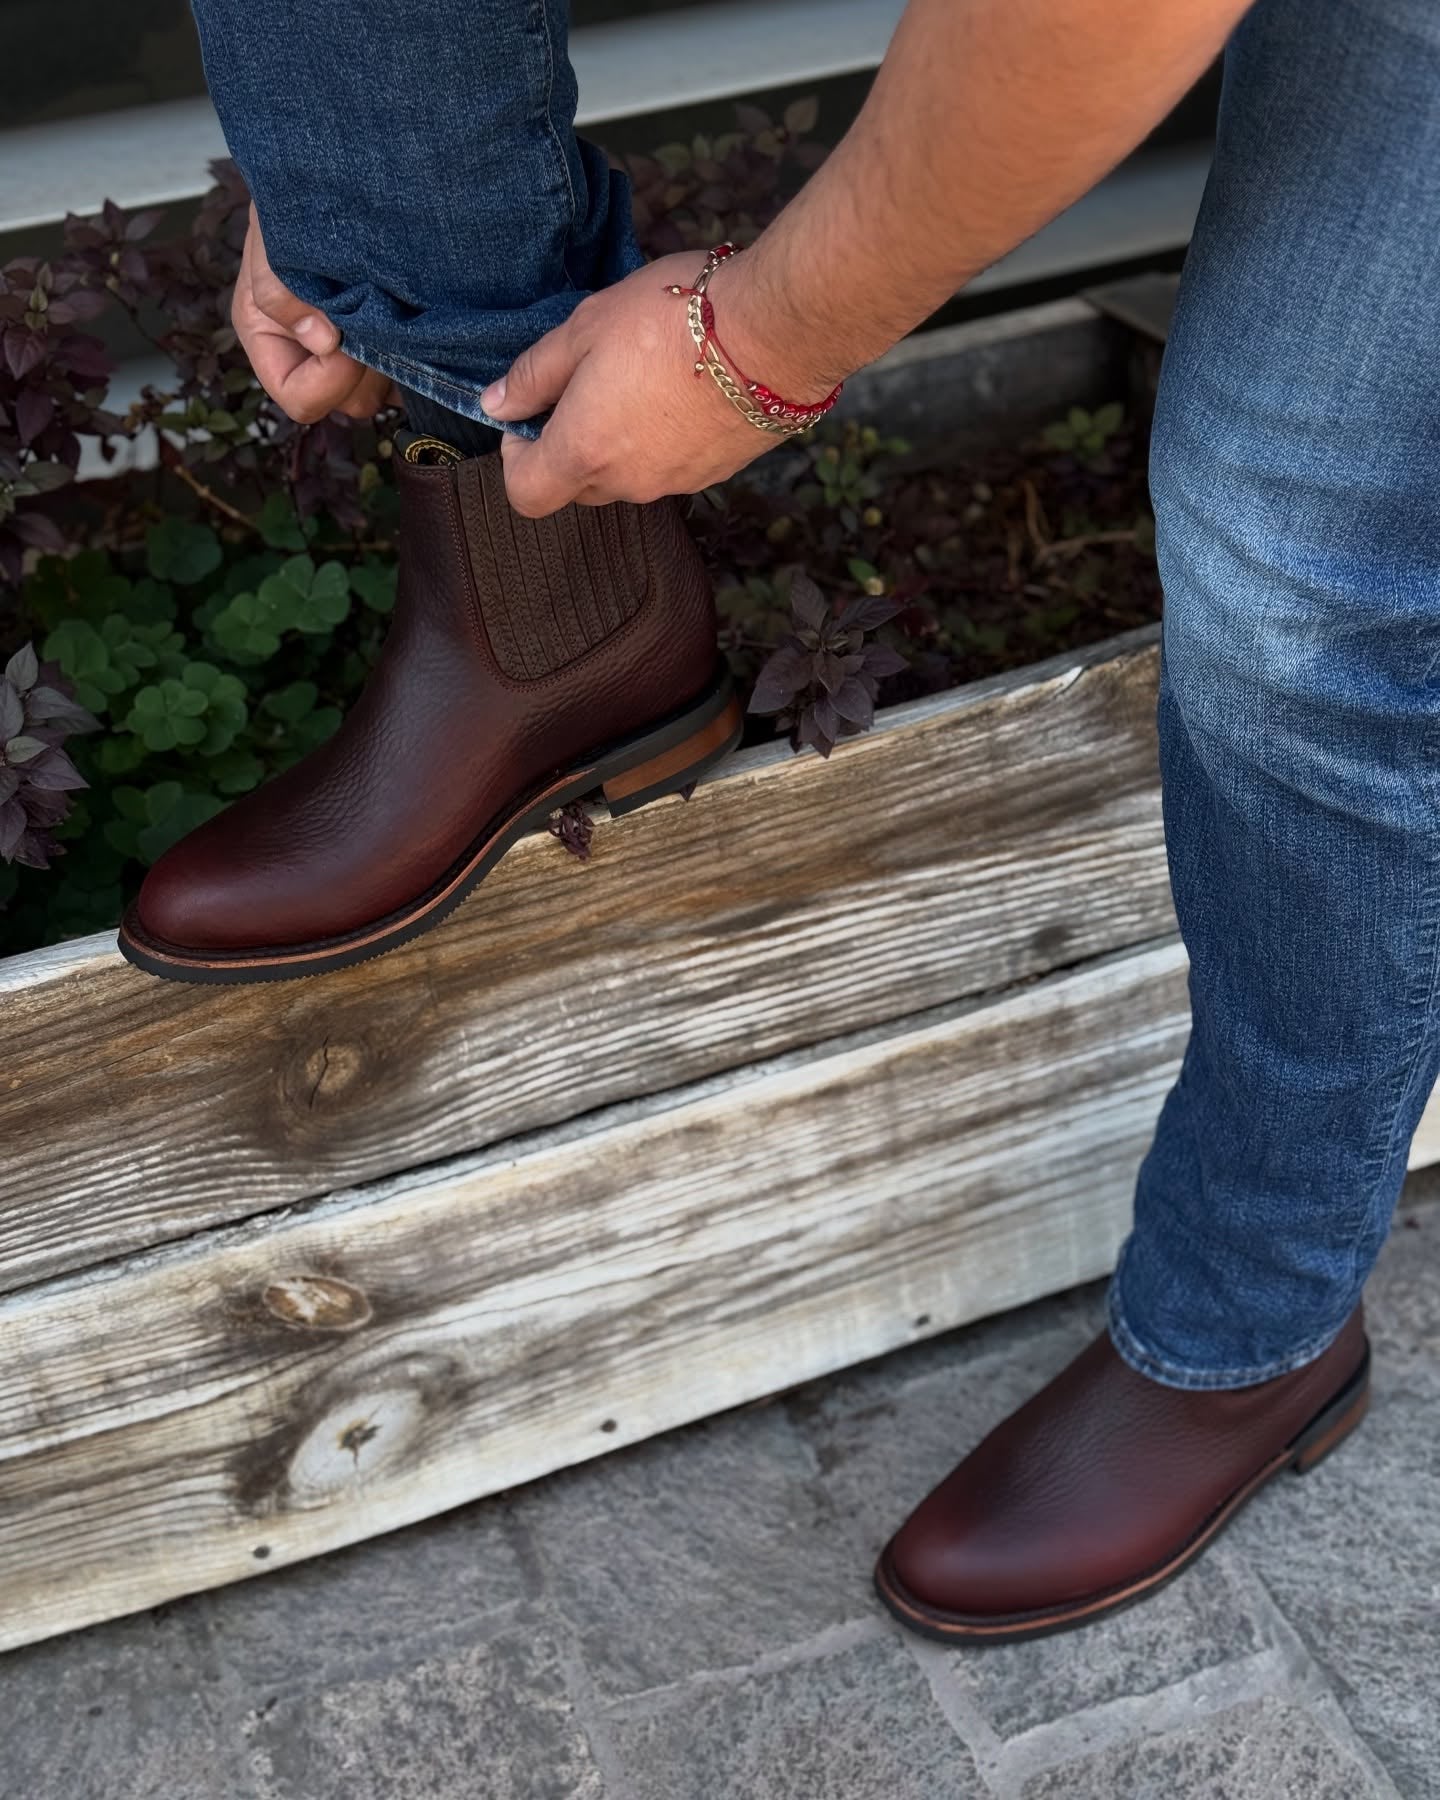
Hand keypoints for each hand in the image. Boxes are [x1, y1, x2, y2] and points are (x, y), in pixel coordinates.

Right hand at [232, 205, 398, 422]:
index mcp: (270, 343)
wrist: (335, 180)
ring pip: (382, 394)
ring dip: (392, 361)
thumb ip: (279, 292)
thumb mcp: (271, 242)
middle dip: (365, 370)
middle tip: (375, 317)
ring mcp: (353, 357)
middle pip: (348, 404)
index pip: (299, 399)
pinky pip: (408, 377)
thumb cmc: (295, 208)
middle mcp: (312, 359)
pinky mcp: (386, 346)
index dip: (327, 380)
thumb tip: (322, 340)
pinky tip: (412, 318)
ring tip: (391, 310)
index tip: (343, 338)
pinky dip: (413, 357)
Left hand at [482, 252, 832, 516]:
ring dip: (622, 441)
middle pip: (578, 487)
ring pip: (628, 477)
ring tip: (644, 377)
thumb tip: (496, 405)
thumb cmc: (672, 319)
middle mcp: (627, 483)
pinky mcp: (716, 473)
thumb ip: (534, 374)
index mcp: (584, 452)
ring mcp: (676, 484)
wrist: (773, 333)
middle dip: (571, 445)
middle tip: (588, 384)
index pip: (526, 494)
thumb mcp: (586, 328)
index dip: (516, 461)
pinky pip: (673, 467)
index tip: (530, 418)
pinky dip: (666, 440)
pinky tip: (684, 388)